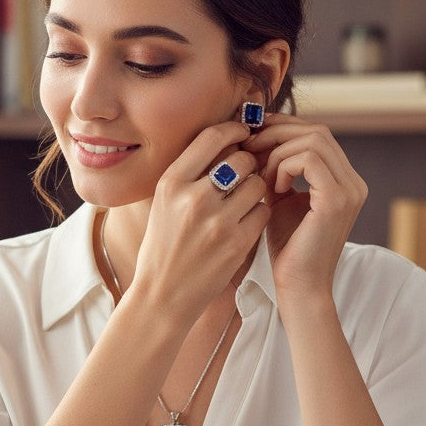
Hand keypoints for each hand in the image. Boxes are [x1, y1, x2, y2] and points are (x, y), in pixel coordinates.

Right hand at [131, 121, 269, 321]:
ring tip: (242, 202)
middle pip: (241, 159)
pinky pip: (263, 212)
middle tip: (242, 175)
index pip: (212, 137)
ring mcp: (217, 222)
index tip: (243, 132)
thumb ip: (190, 173)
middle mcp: (193, 199)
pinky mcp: (237, 244)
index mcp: (170, 183)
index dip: (234, 129)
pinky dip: (258, 214)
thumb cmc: (163, 246)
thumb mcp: (163, 204)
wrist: (162, 295)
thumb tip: (227, 141)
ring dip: (255, 190)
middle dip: (247, 164)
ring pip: (257, 185)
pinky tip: (244, 222)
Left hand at [242, 114, 366, 300]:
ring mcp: (349, 189)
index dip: (283, 128)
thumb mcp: (280, 202)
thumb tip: (256, 142)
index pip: (316, 135)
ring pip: (313, 140)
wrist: (299, 287)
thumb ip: (277, 173)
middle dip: (277, 133)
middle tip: (248, 147)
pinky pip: (308, 159)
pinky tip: (272, 188)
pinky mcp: (337, 199)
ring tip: (262, 178)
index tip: (252, 137)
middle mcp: (353, 182)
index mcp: (342, 181)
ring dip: (278, 152)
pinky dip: (283, 166)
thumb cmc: (287, 250)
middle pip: (317, 131)